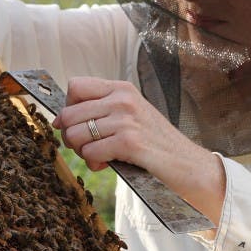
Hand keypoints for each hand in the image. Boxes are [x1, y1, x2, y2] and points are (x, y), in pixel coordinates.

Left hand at [53, 77, 225, 224]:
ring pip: (75, 134)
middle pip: (69, 113)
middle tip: (86, 148)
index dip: (67, 109)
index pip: (75, 86)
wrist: (189, 164)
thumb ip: (104, 110)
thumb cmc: (157, 144)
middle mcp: (123, 99)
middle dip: (70, 136)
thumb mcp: (132, 116)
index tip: (74, 126)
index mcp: (123, 89)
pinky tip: (107, 164)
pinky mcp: (130, 143)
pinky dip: (94, 163)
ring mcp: (126, 120)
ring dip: (81, 152)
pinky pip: (90, 152)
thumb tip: (61, 120)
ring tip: (99, 157)